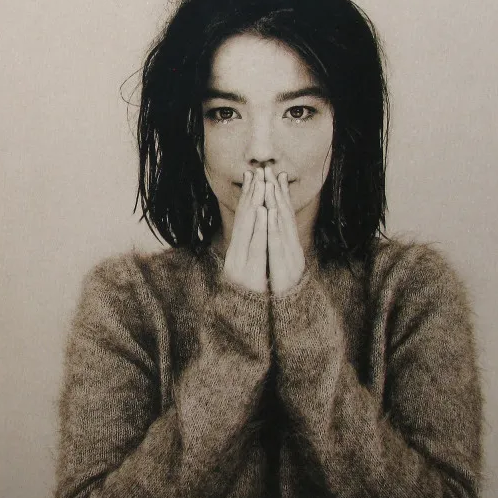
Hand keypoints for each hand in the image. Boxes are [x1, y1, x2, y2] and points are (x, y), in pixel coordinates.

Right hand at [223, 168, 267, 292]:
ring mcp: (240, 264)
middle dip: (251, 195)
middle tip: (257, 171)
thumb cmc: (248, 299)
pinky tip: (263, 212)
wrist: (243, 325)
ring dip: (254, 204)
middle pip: (243, 220)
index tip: (253, 176)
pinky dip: (258, 227)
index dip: (248, 197)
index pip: (242, 220)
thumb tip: (254, 233)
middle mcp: (235, 256)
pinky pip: (255, 246)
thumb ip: (249, 253)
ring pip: (248, 229)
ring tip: (260, 185)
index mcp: (236, 254)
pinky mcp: (248, 272)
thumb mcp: (248, 274)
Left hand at [264, 166, 305, 294]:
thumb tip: (274, 226)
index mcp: (290, 247)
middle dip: (278, 192)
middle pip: (286, 217)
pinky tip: (270, 213)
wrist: (292, 314)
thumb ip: (278, 245)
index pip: (286, 217)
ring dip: (277, 204)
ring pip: (283, 227)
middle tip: (271, 170)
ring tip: (271, 185)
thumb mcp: (280, 264)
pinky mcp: (284, 268)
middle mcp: (293, 249)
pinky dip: (274, 227)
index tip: (276, 174)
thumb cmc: (285, 290)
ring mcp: (290, 258)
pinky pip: (278, 245)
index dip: (281, 194)